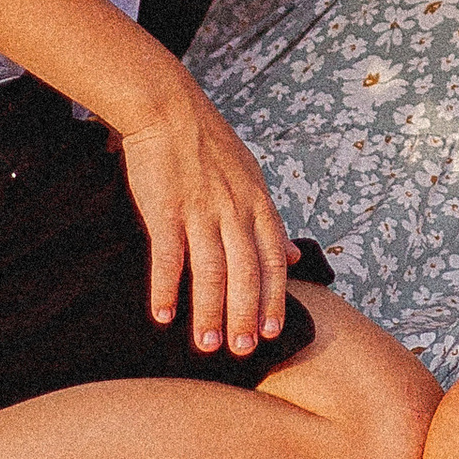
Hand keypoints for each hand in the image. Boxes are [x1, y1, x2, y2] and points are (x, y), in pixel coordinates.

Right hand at [112, 62, 295, 353]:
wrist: (167, 108)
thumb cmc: (207, 144)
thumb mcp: (252, 177)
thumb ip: (271, 221)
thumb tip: (295, 255)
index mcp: (257, 202)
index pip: (273, 259)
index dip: (273, 297)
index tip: (271, 331)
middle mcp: (235, 209)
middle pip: (246, 272)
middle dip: (246, 315)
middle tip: (242, 351)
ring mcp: (201, 210)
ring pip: (212, 271)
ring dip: (209, 312)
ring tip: (207, 344)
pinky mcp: (167, 209)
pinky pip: (169, 258)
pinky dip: (166, 289)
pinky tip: (163, 315)